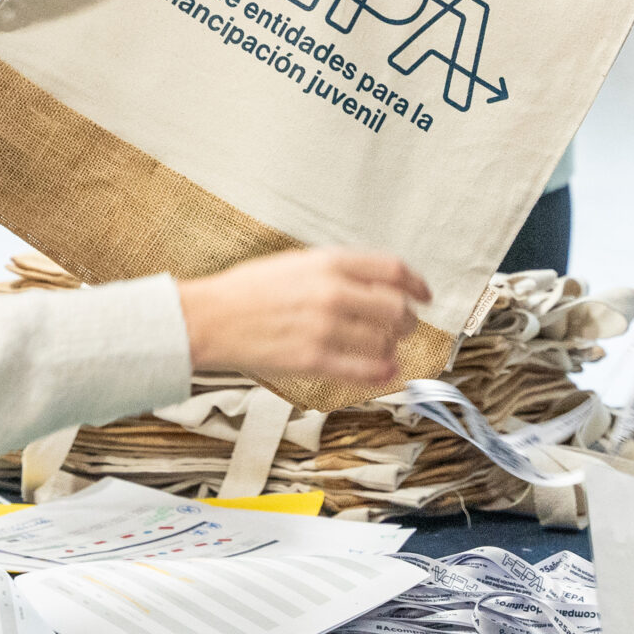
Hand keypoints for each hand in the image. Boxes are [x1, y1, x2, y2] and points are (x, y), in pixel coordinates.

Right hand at [178, 249, 429, 389]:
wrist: (209, 317)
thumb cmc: (249, 290)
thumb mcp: (297, 262)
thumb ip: (339, 269)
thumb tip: (378, 283)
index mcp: (329, 262)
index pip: (393, 269)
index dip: (417, 283)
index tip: (424, 295)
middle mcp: (332, 292)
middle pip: (396, 307)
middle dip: (408, 320)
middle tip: (406, 326)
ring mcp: (324, 327)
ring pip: (384, 340)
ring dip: (394, 346)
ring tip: (390, 348)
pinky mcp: (313, 359)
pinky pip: (363, 369)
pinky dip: (383, 372)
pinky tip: (388, 371)